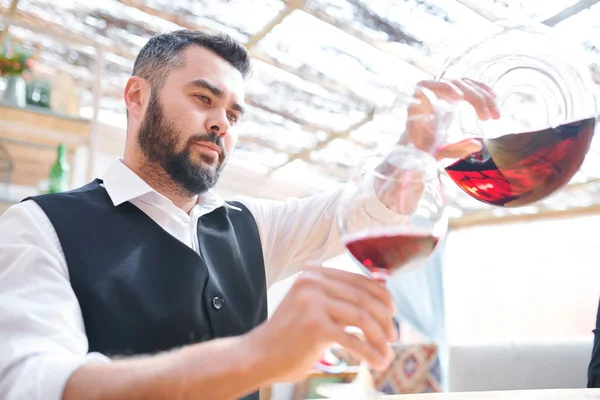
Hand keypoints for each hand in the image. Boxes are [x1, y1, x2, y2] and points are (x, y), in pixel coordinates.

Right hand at [246, 266, 395, 382]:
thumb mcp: (314, 307)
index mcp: (315, 273)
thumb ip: (340, 300)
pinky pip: (352, 339)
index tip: (393, 314)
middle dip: (385, 320)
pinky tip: (377, 362)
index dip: (383, 297)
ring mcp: (312, 302)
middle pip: (364, 298)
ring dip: (380, 338)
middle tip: (393, 338)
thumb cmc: (291, 335)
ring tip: (386, 354)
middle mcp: (313, 282)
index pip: (360, 280)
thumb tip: (381, 302)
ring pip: (362, 317)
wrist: (259, 355)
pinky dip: (370, 352)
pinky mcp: (314, 325)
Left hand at [403, 78, 500, 159]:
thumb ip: (452, 150)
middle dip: (474, 99)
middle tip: (488, 118)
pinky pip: (468, 85)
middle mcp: (428, 94)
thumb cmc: (421, 150)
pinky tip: (494, 99)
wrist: (416, 147)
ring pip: (464, 84)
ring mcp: (440, 92)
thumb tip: (477, 144)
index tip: (460, 98)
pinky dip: (482, 91)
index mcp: (417, 106)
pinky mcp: (451, 93)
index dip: (444, 88)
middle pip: (454, 85)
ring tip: (496, 115)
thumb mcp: (434, 153)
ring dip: (483, 96)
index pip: (427, 86)